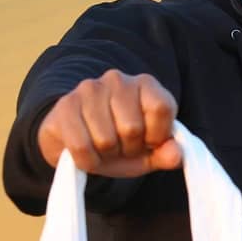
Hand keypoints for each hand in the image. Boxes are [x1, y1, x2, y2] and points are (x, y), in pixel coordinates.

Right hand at [37, 69, 180, 175]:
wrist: (75, 142)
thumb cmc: (120, 145)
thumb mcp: (149, 153)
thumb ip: (167, 154)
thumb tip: (176, 154)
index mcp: (146, 84)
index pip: (161, 108)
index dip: (157, 135)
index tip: (149, 142)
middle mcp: (118, 80)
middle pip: (132, 128)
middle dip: (129, 148)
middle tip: (122, 147)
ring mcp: (89, 89)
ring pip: (106, 140)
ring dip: (106, 155)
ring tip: (104, 147)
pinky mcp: (65, 105)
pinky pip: (82, 147)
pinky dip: (88, 161)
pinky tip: (88, 154)